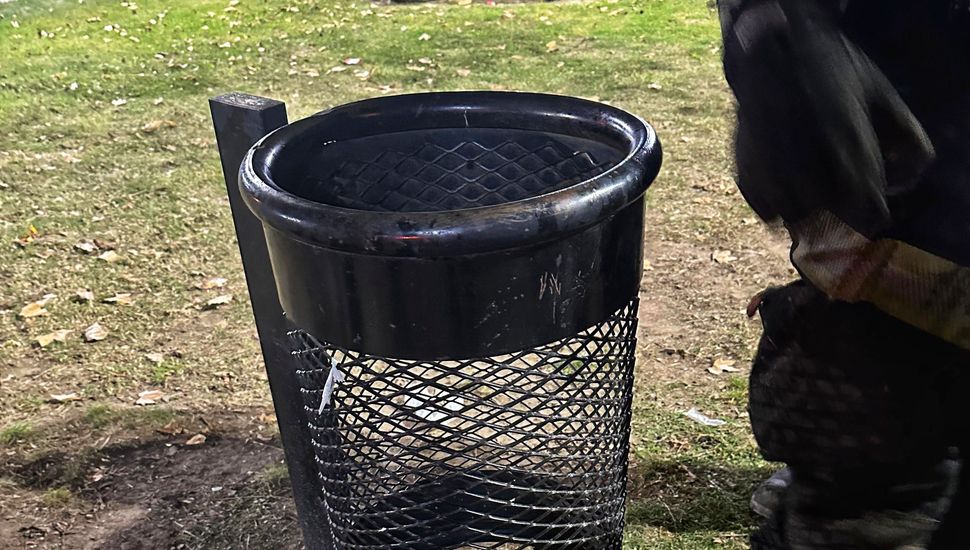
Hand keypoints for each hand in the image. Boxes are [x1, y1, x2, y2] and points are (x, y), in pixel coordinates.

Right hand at [723, 1, 933, 236]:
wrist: (772, 51)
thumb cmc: (832, 69)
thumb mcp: (883, 95)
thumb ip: (907, 142)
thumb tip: (899, 183)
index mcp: (850, 155)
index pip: (869, 216)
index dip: (872, 212)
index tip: (870, 202)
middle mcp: (810, 174)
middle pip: (831, 223)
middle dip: (838, 213)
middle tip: (838, 192)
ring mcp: (773, 177)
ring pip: (797, 219)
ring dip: (806, 210)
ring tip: (809, 186)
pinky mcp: (746, 175)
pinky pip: (766, 210)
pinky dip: (776, 203)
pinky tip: (783, 181)